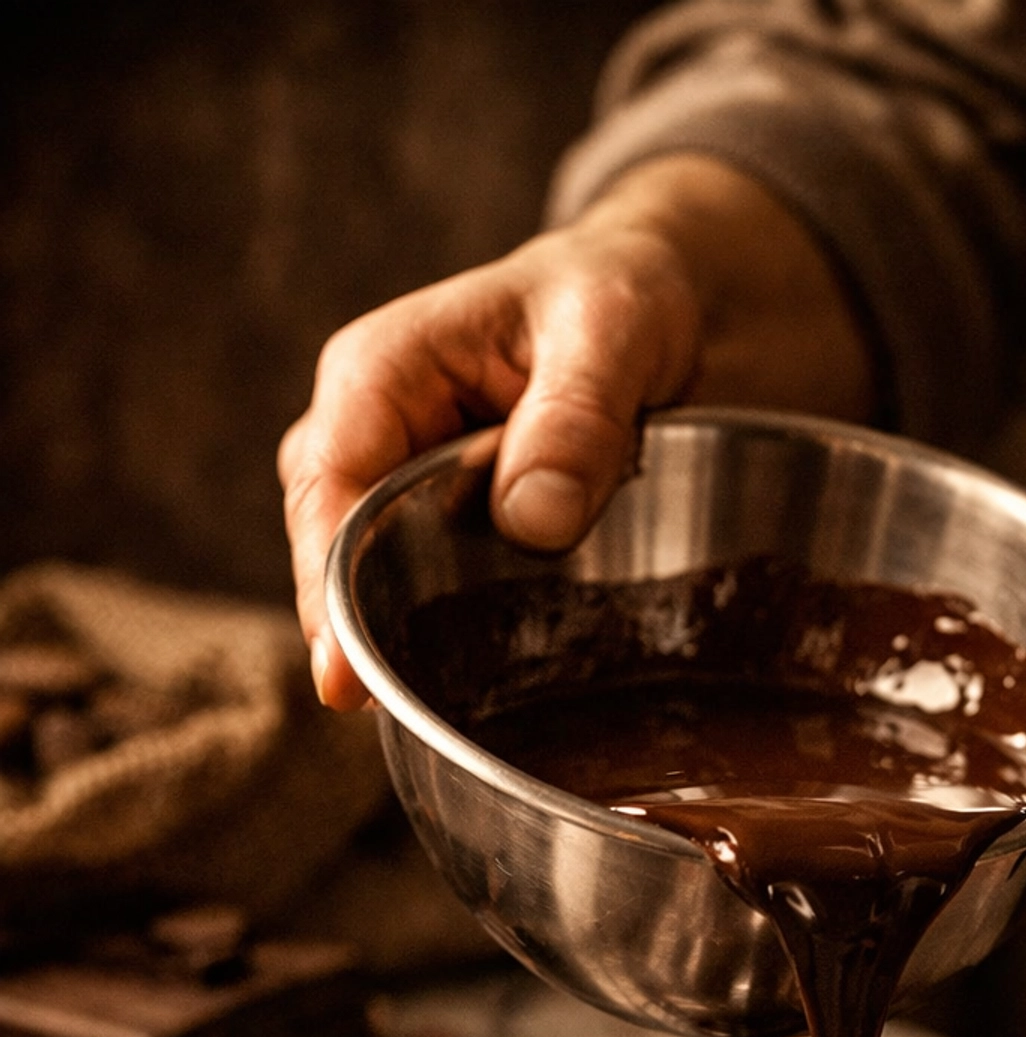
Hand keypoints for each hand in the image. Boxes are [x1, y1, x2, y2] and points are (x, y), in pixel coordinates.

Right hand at [278, 156, 873, 707]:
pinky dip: (447, 647)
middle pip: (331, 553)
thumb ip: (574, 418)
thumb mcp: (610, 331)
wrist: (662, 305)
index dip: (328, 584)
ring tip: (434, 716)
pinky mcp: (445, 541)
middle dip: (353, 632)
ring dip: (403, 646)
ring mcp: (403, 498)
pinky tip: (474, 697)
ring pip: (372, 589)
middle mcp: (373, 439)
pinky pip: (428, 603)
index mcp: (382, 372)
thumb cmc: (618, 297)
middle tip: (388, 714)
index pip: (328, 484)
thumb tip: (531, 520)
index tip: (343, 675)